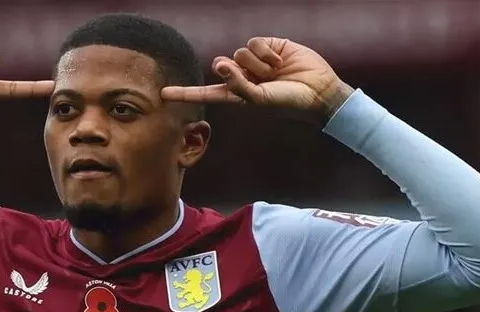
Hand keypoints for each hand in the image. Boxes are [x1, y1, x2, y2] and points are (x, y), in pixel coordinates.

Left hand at [161, 37, 353, 124]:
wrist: (317, 90)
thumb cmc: (287, 102)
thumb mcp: (259, 100)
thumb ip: (237, 85)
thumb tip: (219, 62)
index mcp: (236, 94)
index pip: (205, 93)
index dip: (184, 93)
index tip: (162, 94)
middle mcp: (242, 76)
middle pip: (222, 64)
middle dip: (235, 70)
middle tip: (259, 79)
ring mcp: (254, 61)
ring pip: (238, 52)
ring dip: (257, 64)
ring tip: (275, 73)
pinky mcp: (267, 46)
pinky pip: (254, 43)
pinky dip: (266, 53)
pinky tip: (280, 61)